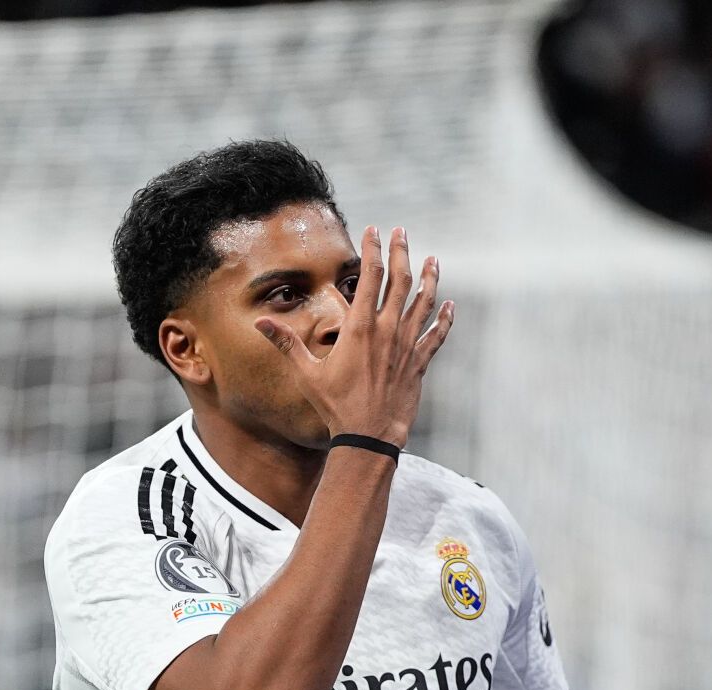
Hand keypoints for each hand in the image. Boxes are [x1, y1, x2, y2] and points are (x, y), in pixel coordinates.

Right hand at [253, 224, 452, 446]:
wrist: (369, 436)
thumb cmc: (336, 407)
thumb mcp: (307, 374)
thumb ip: (286, 343)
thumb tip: (260, 323)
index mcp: (360, 328)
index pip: (369, 277)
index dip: (372, 250)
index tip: (373, 231)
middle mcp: (387, 331)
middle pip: (400, 281)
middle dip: (401, 253)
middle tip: (401, 233)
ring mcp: (406, 346)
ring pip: (423, 303)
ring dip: (429, 279)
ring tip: (433, 260)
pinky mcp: (418, 364)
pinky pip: (436, 336)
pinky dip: (444, 320)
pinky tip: (450, 307)